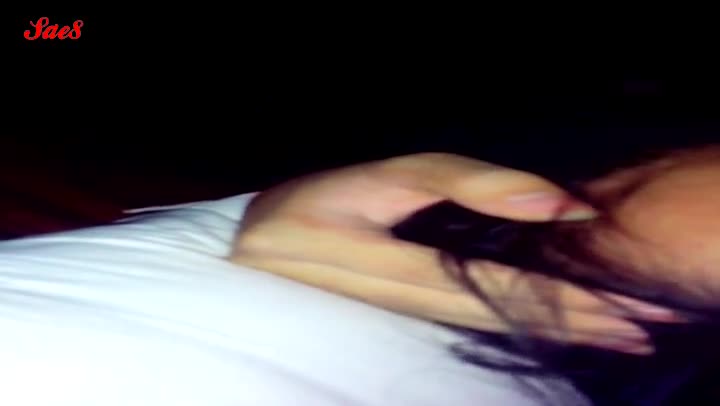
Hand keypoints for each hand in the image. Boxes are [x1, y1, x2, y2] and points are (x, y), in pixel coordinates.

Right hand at [231, 153, 676, 353]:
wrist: (254, 251)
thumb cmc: (314, 206)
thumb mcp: (383, 178)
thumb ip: (467, 184)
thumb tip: (553, 201)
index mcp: (409, 268)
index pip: (512, 290)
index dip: (574, 300)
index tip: (633, 308)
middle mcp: (414, 305)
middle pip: (512, 319)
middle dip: (583, 328)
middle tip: (647, 330)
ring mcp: (405, 321)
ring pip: (495, 330)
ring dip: (558, 335)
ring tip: (613, 338)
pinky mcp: (398, 321)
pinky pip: (469, 328)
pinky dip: (515, 328)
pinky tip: (541, 329)